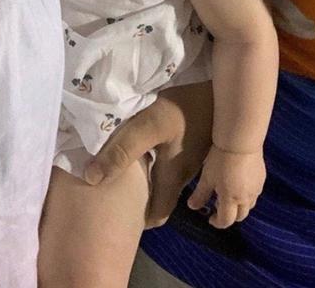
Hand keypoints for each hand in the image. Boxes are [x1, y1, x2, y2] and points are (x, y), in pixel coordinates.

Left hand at [84, 82, 212, 227]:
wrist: (224, 93)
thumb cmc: (186, 111)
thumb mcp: (149, 126)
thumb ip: (122, 150)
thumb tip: (91, 178)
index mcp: (172, 177)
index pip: (158, 214)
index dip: (141, 220)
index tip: (121, 215)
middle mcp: (185, 173)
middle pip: (163, 196)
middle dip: (143, 199)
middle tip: (118, 188)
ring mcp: (194, 157)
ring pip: (169, 178)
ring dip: (150, 178)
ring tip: (128, 165)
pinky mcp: (197, 140)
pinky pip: (174, 160)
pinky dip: (158, 160)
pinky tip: (148, 142)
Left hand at [188, 145, 265, 228]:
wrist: (240, 140)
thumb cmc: (220, 159)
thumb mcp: (207, 177)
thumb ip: (200, 194)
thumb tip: (192, 207)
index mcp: (231, 200)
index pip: (226, 221)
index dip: (217, 222)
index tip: (210, 219)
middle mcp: (246, 198)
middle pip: (240, 216)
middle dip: (230, 216)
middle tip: (218, 206)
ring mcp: (256, 188)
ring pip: (249, 205)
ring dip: (239, 206)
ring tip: (229, 194)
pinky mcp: (262, 178)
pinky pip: (255, 193)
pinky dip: (247, 194)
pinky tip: (240, 183)